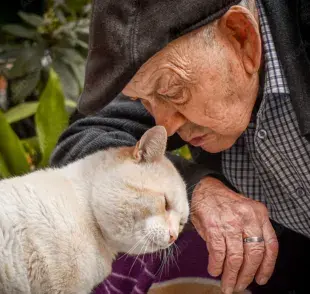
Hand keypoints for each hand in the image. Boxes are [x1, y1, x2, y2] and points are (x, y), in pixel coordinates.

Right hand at [191, 177, 278, 293]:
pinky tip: (214, 270)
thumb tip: (248, 263)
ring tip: (227, 284)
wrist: (203, 187)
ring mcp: (230, 222)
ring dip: (231, 275)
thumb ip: (250, 232)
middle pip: (254, 254)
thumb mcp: (244, 211)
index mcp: (259, 213)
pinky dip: (216, 265)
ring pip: (236, 257)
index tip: (261, 279)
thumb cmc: (223, 202)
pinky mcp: (213, 227)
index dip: (267, 267)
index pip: (270, 245)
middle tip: (239, 285)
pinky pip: (218, 253)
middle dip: (247, 275)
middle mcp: (248, 217)